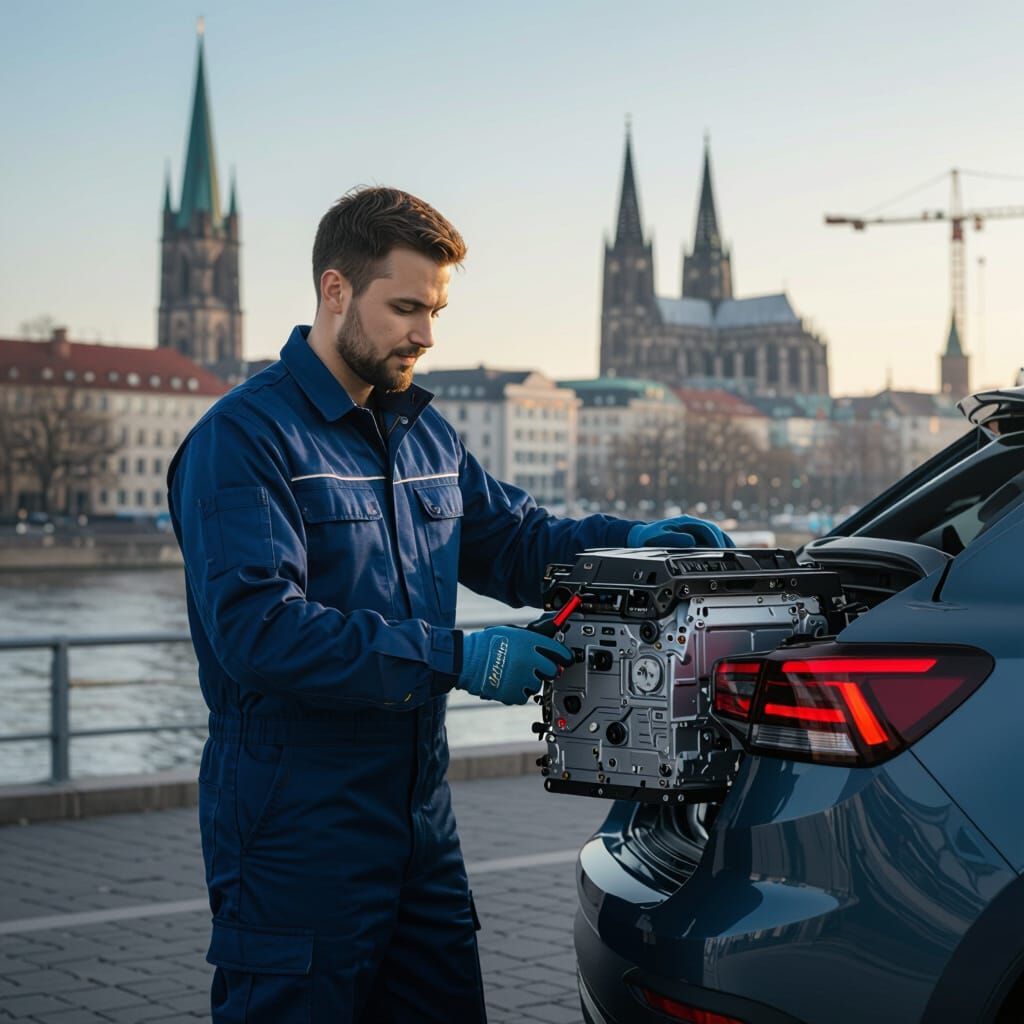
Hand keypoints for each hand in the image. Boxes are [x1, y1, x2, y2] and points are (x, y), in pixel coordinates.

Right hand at [456, 625, 572, 705]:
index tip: (567, 659)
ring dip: (530, 681)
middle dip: (547, 670)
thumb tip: (548, 640)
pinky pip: (524, 696)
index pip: (557, 650)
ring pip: (537, 685)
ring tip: (515, 674)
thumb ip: (532, 638)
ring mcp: (521, 678)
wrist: (467, 660)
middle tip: (537, 668)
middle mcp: (528, 660)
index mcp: (529, 642)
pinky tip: (509, 683)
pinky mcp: (513, 693)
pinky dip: (518, 692)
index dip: (564, 656)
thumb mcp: (512, 632)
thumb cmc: (486, 644)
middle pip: (552, 671)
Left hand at [628, 514, 734, 548]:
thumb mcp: (659, 538)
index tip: (720, 551)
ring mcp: (693, 529)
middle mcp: (692, 523)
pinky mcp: (693, 536)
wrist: (641, 536)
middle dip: (724, 542)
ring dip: (724, 543)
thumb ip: (674, 539)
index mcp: (685, 521)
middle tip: (731, 556)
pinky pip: (709, 540)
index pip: (706, 528)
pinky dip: (718, 546)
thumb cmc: (649, 537)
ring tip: (735, 556)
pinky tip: (725, 554)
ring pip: (714, 534)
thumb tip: (691, 541)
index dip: (715, 539)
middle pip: (714, 530)